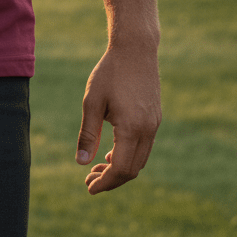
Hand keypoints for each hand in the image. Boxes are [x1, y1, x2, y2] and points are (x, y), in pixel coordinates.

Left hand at [76, 43, 160, 194]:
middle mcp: (148, 131)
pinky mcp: (155, 118)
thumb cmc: (110, 72)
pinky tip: (112, 152)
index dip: (105, 182)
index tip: (89, 187)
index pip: (121, 169)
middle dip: (111, 179)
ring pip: (140, 160)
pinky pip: (144, 146)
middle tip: (89, 179)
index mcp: (132, 129)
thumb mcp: (92, 101)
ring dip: (120, 169)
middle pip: (132, 169)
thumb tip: (81, 162)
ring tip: (98, 168)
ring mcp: (155, 125)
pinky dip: (129, 155)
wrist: (136, 49)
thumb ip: (88, 133)